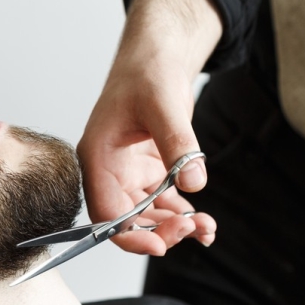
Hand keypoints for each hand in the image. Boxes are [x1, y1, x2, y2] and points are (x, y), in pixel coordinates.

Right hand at [77, 0, 221, 255]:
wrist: (156, 58)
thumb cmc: (147, 74)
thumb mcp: (163, 104)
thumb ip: (178, 145)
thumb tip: (194, 184)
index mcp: (97, 159)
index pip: (105, 212)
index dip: (128, 235)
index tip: (160, 245)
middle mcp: (109, 173)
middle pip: (127, 222)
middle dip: (159, 232)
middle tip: (193, 229)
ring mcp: (128, 176)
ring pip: (147, 218)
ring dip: (174, 228)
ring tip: (206, 228)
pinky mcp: (148, 174)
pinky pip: (163, 205)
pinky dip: (183, 216)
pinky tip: (204, 222)